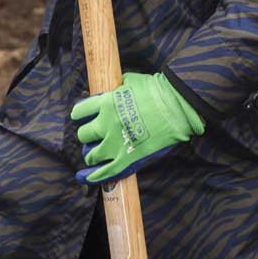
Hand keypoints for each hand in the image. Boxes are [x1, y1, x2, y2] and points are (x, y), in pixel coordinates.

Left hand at [71, 72, 204, 183]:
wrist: (177, 106)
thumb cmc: (156, 90)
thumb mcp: (129, 81)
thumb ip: (115, 88)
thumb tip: (108, 91)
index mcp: (106, 103)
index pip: (80, 112)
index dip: (80, 115)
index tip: (81, 117)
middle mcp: (106, 124)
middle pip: (83, 135)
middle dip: (87, 136)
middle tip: (93, 136)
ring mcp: (116, 144)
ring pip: (90, 155)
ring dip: (91, 155)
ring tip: (94, 154)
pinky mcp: (128, 159)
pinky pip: (105, 173)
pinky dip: (92, 177)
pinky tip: (85, 177)